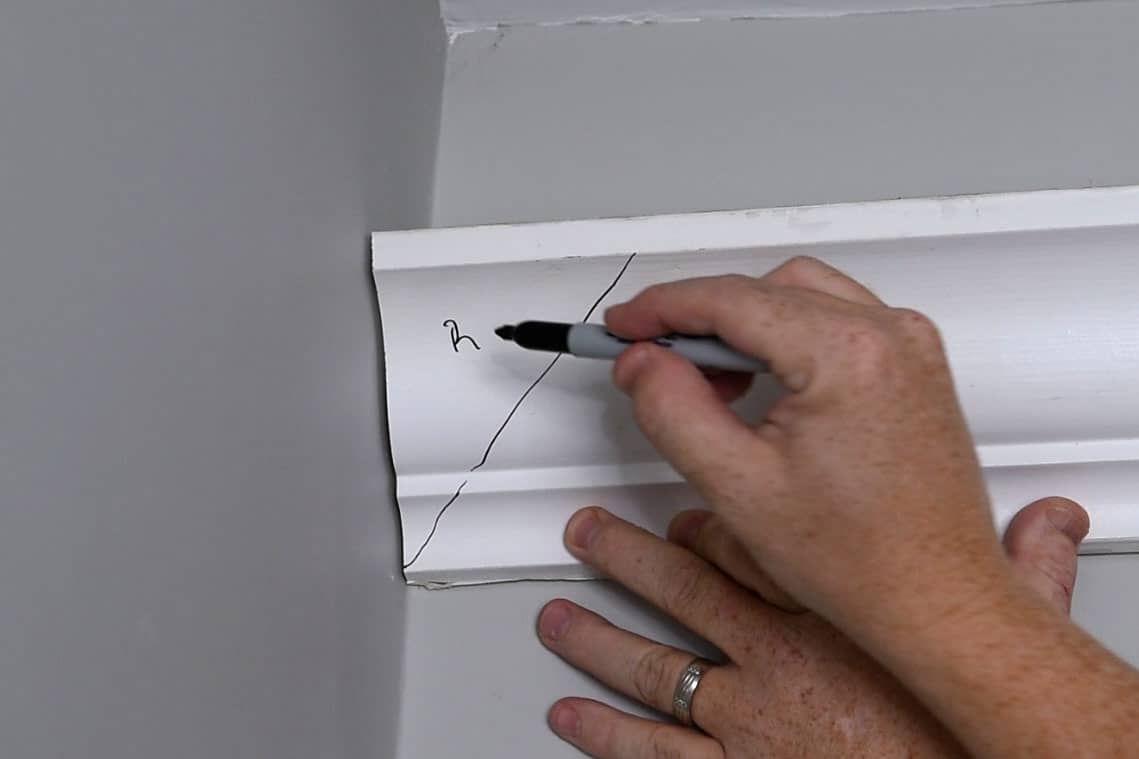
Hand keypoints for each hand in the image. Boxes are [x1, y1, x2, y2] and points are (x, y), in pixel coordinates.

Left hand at [537, 497, 1087, 757]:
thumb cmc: (956, 732)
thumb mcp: (1001, 639)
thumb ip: (1024, 574)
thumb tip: (1051, 528)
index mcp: (828, 614)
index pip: (751, 550)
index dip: (708, 522)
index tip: (684, 504)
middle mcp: (772, 657)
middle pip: (681, 591)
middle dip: (626, 556)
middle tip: (586, 530)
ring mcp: (742, 716)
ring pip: (651, 664)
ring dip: (596, 637)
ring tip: (555, 616)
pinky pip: (652, 750)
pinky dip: (605, 730)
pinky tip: (570, 713)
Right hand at [603, 257, 1007, 640]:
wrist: (936, 600)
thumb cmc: (863, 560)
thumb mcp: (737, 486)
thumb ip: (672, 409)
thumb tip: (642, 362)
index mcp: (848, 353)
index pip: (730, 299)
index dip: (661, 307)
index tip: (624, 325)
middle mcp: (889, 335)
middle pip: (764, 289)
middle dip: (700, 317)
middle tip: (654, 357)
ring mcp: (910, 348)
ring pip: (800, 297)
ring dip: (743, 325)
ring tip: (707, 381)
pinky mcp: (914, 368)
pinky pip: (836, 321)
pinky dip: (786, 337)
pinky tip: (759, 384)